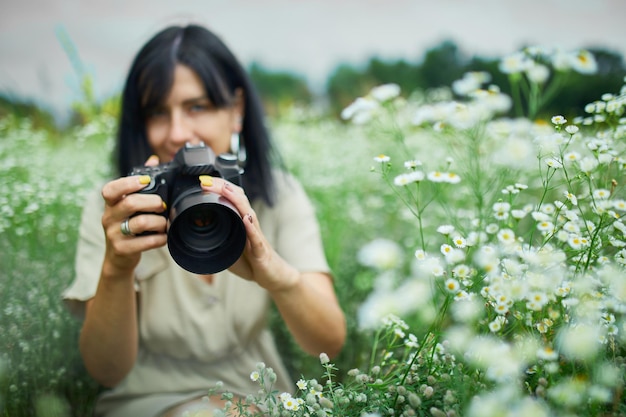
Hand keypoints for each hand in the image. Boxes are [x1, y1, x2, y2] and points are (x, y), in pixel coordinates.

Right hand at [100, 160, 167, 274]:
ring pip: (140, 222)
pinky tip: (164, 237)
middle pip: (130, 203)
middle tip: (163, 205)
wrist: (119, 258)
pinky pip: (146, 242)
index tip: (146, 182)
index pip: (110, 189)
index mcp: (110, 203)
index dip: (129, 183)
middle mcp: (109, 217)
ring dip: (159, 222)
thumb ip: (139, 183)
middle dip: (152, 202)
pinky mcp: (123, 249)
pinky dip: (160, 238)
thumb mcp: (128, 205)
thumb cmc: (127, 225)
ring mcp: (114, 234)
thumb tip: (153, 160)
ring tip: (164, 223)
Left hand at [199, 175, 298, 290]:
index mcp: (241, 223)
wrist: (273, 276)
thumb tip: (196, 238)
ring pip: (248, 214)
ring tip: (225, 190)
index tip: (203, 182)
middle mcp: (250, 225)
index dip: (219, 188)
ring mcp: (256, 237)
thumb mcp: (230, 250)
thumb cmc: (253, 262)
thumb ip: (217, 241)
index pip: (232, 199)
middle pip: (239, 200)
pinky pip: (255, 238)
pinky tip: (246, 220)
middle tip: (206, 181)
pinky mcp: (261, 251)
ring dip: (236, 201)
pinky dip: (250, 228)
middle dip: (223, 188)